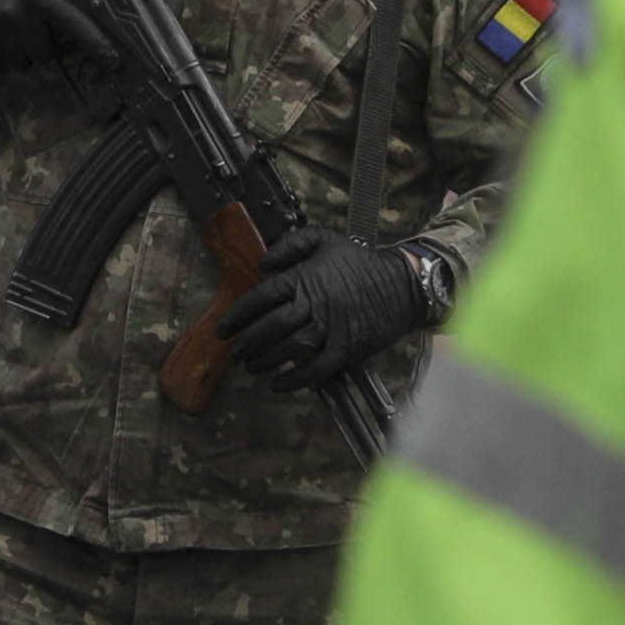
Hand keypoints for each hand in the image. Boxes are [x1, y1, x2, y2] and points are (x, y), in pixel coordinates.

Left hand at [219, 228, 424, 392]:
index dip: (238, 315)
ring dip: (266, 361)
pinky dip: (295, 380)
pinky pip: (316, 370)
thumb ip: (290, 245)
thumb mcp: (325, 240)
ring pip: (290, 349)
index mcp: (305, 278)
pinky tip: (278, 384)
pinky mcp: (346, 349)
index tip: (223, 328)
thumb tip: (262, 263)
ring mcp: (331, 328)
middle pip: (271, 326)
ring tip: (252, 367)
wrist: (401, 284)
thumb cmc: (360, 263)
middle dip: (248, 342)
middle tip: (236, 352)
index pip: (262, 297)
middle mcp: (315, 304)